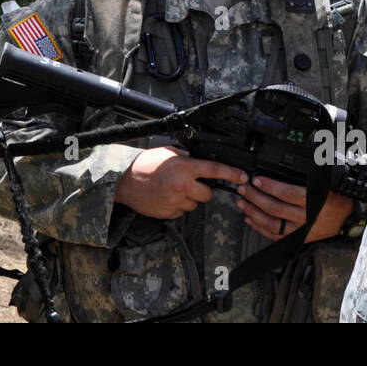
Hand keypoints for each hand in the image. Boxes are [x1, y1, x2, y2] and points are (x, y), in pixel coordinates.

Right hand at [114, 146, 246, 219]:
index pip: (214, 170)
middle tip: (190, 183)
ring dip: (189, 198)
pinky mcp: (169, 213)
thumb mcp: (167, 152)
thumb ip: (185, 156)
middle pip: (208, 194)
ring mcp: (175, 201)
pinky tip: (167, 197)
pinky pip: (182, 212)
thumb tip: (197, 160)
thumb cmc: (144, 164)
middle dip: (203, 189)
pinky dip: (178, 206)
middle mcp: (182, 185)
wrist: (123, 181)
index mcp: (183, 167)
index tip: (243, 177)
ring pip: (195, 204)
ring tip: (174, 190)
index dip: (232, 173)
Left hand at [236, 177, 353, 242]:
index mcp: (314, 201)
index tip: (256, 179)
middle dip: (255, 198)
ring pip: (272, 224)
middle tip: (244, 188)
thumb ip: (313, 167)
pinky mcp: (298, 238)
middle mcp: (307, 217)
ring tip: (242, 203)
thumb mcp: (328, 179)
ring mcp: (302, 230)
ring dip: (254, 213)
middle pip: (275, 209)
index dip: (269, 187)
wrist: (350, 217)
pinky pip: (276, 236)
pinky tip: (250, 219)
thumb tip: (302, 149)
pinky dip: (260, 228)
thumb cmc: (338, 195)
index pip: (287, 194)